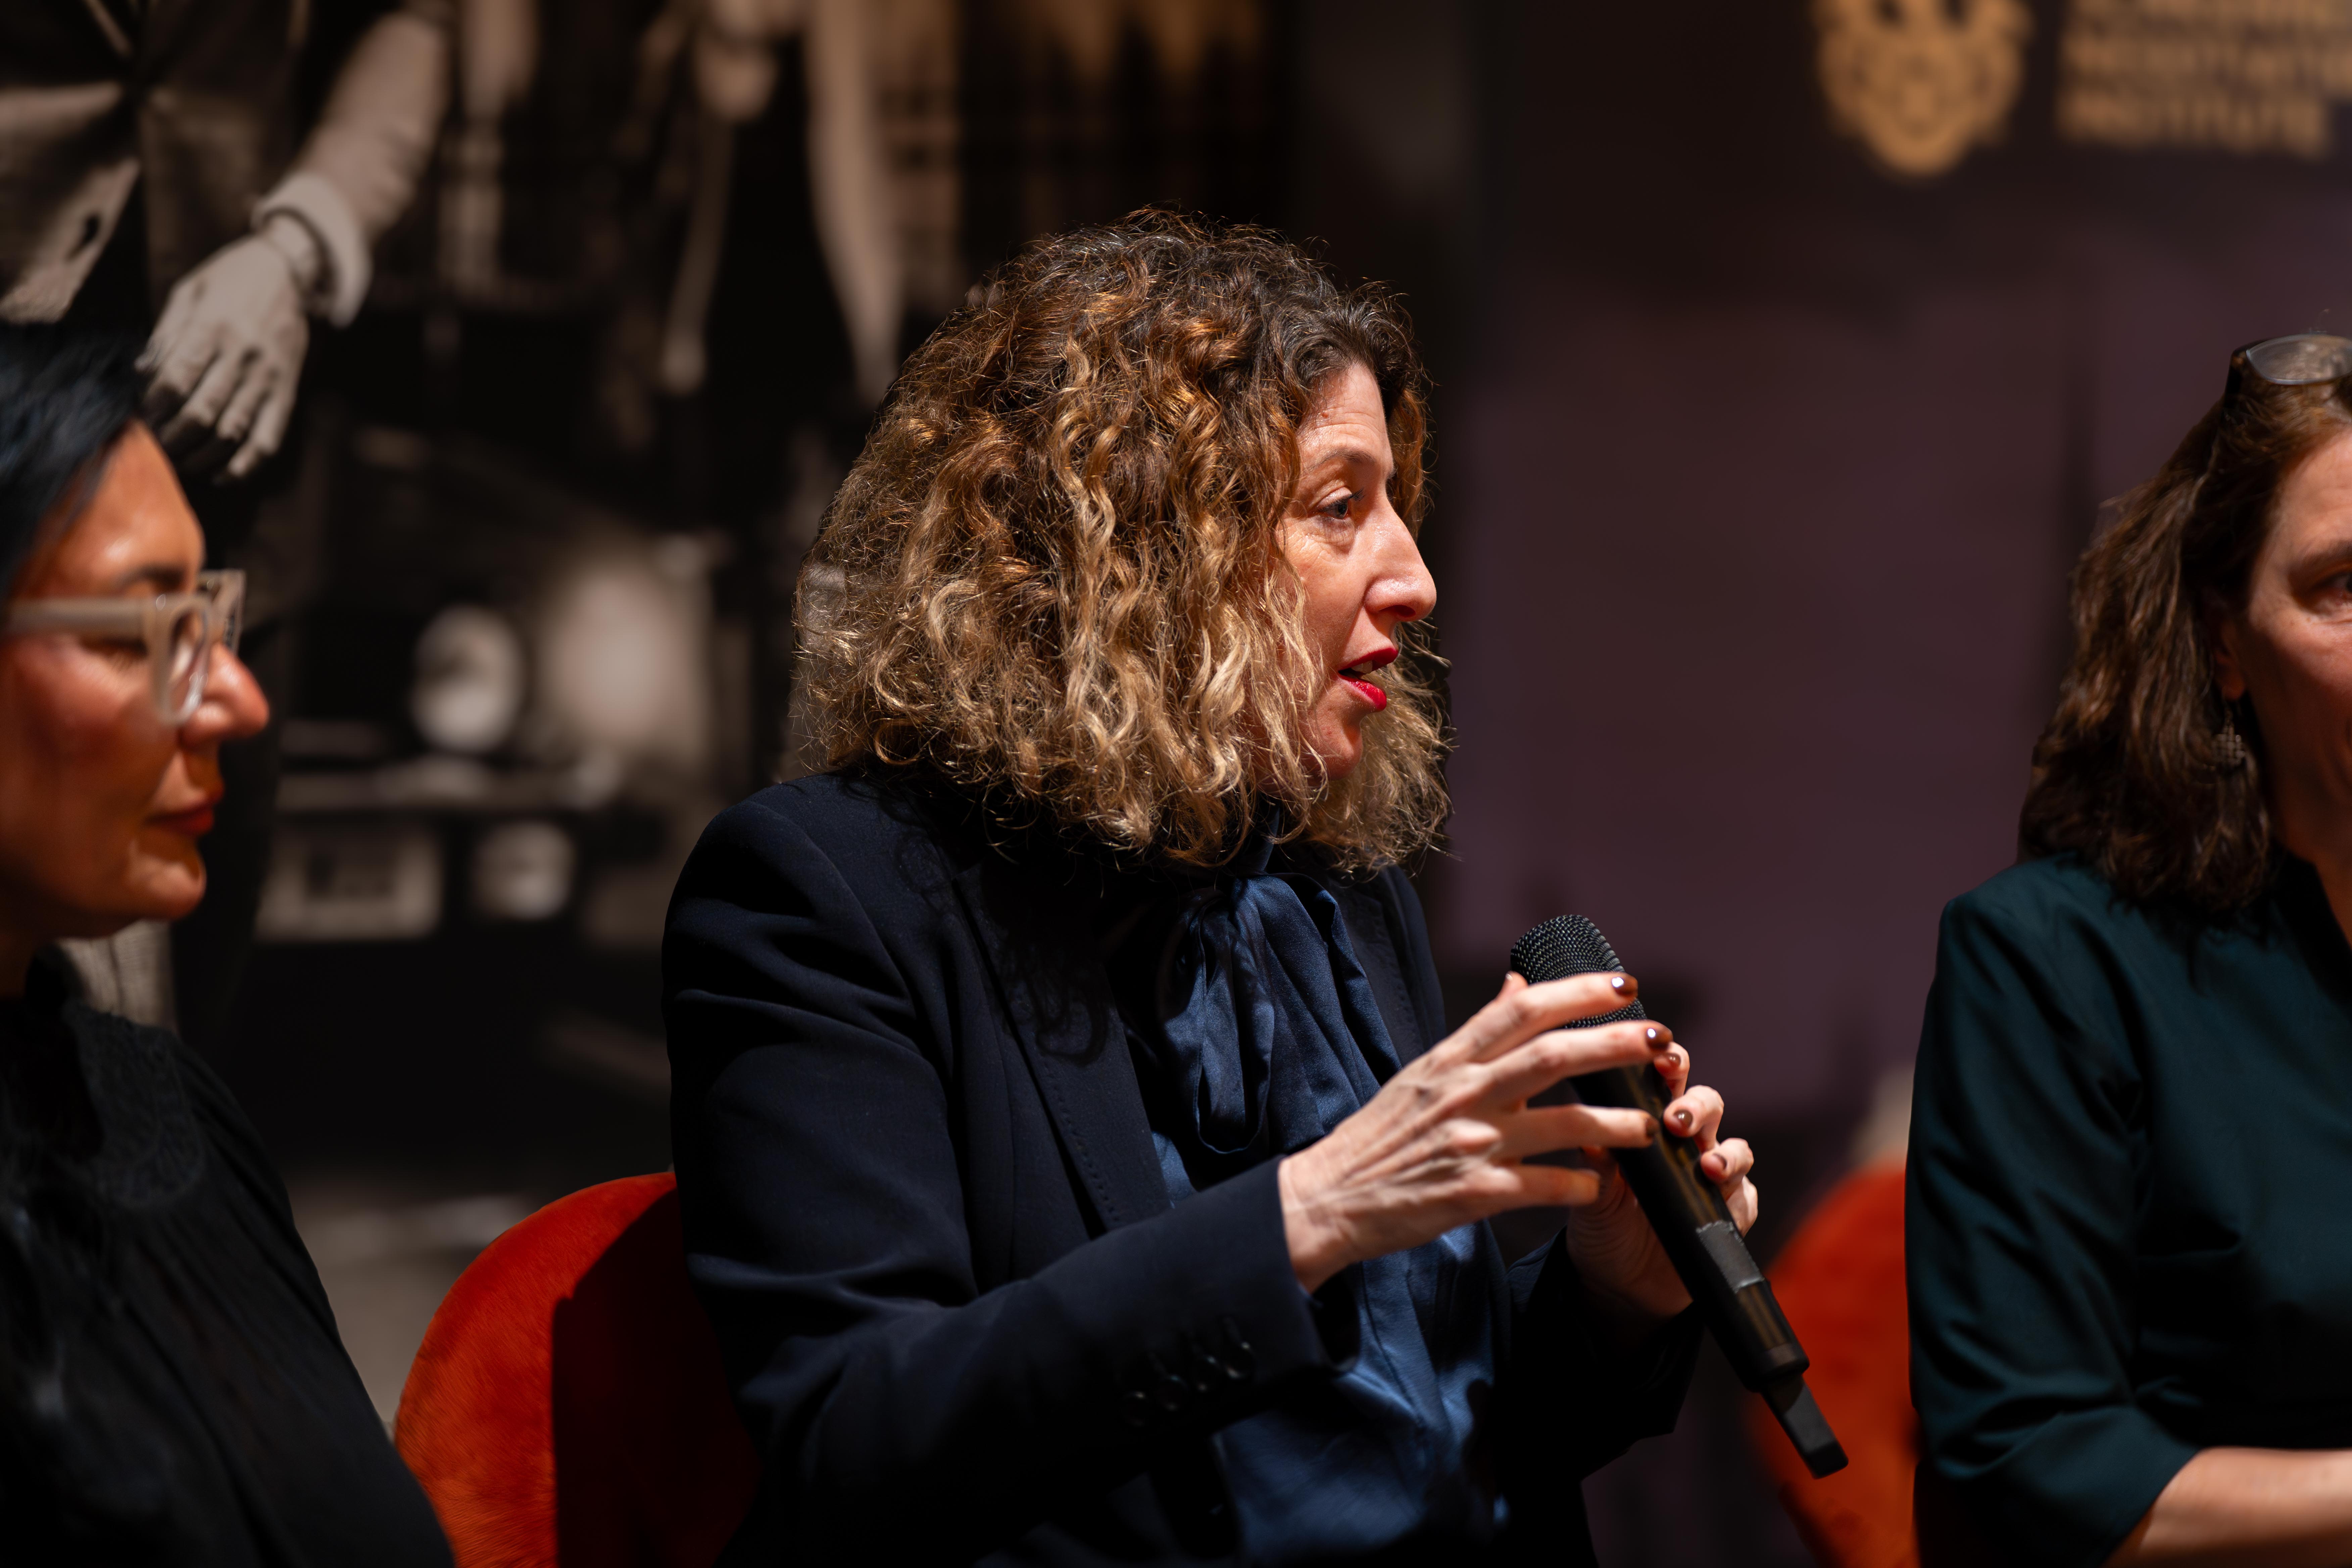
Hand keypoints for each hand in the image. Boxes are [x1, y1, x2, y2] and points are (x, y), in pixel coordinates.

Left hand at [140, 229, 310, 481]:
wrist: (290, 274)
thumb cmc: (230, 281)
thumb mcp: (189, 292)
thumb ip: (166, 334)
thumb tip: (142, 377)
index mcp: (214, 327)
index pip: (176, 379)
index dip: (152, 407)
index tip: (137, 418)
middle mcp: (244, 357)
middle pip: (202, 413)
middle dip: (171, 438)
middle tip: (152, 446)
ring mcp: (269, 379)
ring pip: (233, 433)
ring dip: (201, 456)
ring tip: (178, 461)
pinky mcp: (286, 394)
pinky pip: (267, 440)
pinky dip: (244, 466)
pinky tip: (221, 475)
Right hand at [1278, 971, 1677, 1290]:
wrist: (1332, 1197)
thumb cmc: (1381, 1136)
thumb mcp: (1423, 1072)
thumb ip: (1478, 1033)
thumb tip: (1518, 983)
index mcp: (1451, 1060)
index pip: (1522, 1010)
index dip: (1577, 992)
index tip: (1623, 984)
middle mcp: (1464, 1093)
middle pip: (1552, 1055)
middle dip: (1614, 1043)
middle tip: (1662, 1038)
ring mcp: (1471, 1143)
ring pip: (1562, 1124)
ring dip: (1617, 1122)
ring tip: (1653, 1123)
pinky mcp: (1474, 1194)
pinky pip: (1545, 1187)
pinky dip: (1581, 1185)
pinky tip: (1602, 1186)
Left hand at [1564, 1030, 1756, 1328]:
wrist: (1618, 1284)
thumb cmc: (1602, 1224)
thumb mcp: (1592, 1194)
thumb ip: (1596, 1163)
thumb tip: (1588, 1131)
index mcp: (1650, 1121)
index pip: (1667, 1078)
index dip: (1670, 1061)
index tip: (1660, 1059)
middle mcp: (1688, 1141)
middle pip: (1707, 1103)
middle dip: (1696, 1105)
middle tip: (1676, 1119)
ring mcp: (1715, 1175)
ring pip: (1734, 1145)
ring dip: (1724, 1150)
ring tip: (1706, 1163)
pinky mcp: (1733, 1211)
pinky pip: (1747, 1192)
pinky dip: (1736, 1189)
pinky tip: (1720, 1191)